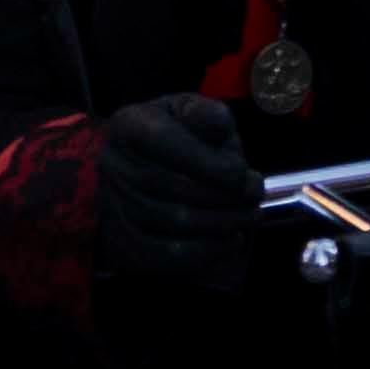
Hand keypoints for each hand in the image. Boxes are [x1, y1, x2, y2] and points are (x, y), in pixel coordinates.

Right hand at [91, 91, 265, 295]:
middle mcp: (113, 165)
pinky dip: (205, 251)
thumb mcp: (191, 113)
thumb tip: (219, 123)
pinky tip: (230, 240)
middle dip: (224, 194)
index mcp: (130, 125)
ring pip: (172, 221)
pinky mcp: (124, 242)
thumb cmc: (177, 138)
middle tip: (255, 195)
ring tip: (250, 215)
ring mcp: (114, 206)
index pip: (162, 141)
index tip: (240, 172)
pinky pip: (165, 255)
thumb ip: (207, 115)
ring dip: (222, 222)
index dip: (205, 161)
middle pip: (170, 186)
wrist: (141, 170)